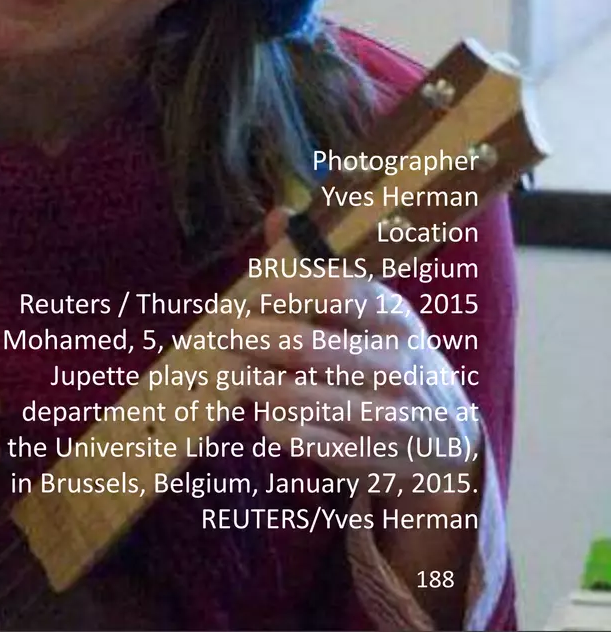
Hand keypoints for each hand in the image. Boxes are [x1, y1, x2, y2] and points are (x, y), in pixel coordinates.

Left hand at [231, 211, 482, 514]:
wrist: (446, 443)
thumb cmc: (393, 362)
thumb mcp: (376, 314)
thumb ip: (321, 267)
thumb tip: (278, 215)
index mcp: (397, 320)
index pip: (342, 290)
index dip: (288, 287)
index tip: (256, 291)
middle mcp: (395, 366)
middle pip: (305, 347)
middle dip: (252, 336)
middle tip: (227, 331)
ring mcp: (381, 416)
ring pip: (292, 394)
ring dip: (252, 379)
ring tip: (237, 368)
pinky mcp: (363, 458)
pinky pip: (295, 435)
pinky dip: (268, 419)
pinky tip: (266, 407)